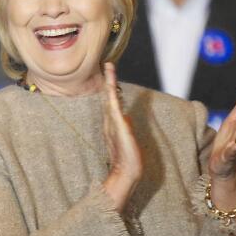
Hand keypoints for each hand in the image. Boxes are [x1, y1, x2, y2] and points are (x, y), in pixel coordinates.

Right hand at [101, 63, 142, 211]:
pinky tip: (111, 83)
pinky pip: (114, 105)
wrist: (126, 171)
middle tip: (108, 63)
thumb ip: (126, 129)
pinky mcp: (118, 124)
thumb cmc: (127, 160)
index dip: (110, 88)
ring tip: (109, 67)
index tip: (110, 75)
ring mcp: (113, 122)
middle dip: (108, 79)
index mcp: (112, 124)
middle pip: (108, 96)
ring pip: (110, 97)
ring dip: (110, 81)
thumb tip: (126, 119)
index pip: (111, 102)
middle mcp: (110, 121)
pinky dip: (112, 94)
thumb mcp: (128, 140)